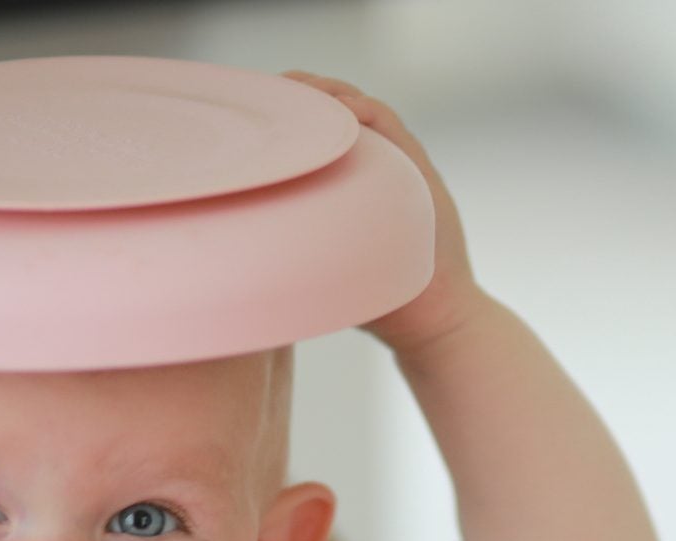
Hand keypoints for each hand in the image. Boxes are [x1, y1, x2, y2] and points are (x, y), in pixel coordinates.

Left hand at [283, 73, 488, 356]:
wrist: (435, 320)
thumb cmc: (384, 302)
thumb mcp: (333, 267)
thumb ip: (303, 248)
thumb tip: (240, 259)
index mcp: (355, 182)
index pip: (320, 131)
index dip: (291, 114)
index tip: (255, 110)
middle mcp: (378, 166)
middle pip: (338, 111)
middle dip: (303, 93)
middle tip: (267, 88)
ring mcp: (400, 163)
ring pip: (361, 109)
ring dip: (328, 92)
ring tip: (295, 85)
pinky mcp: (418, 167)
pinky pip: (389, 124)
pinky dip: (363, 111)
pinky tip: (338, 108)